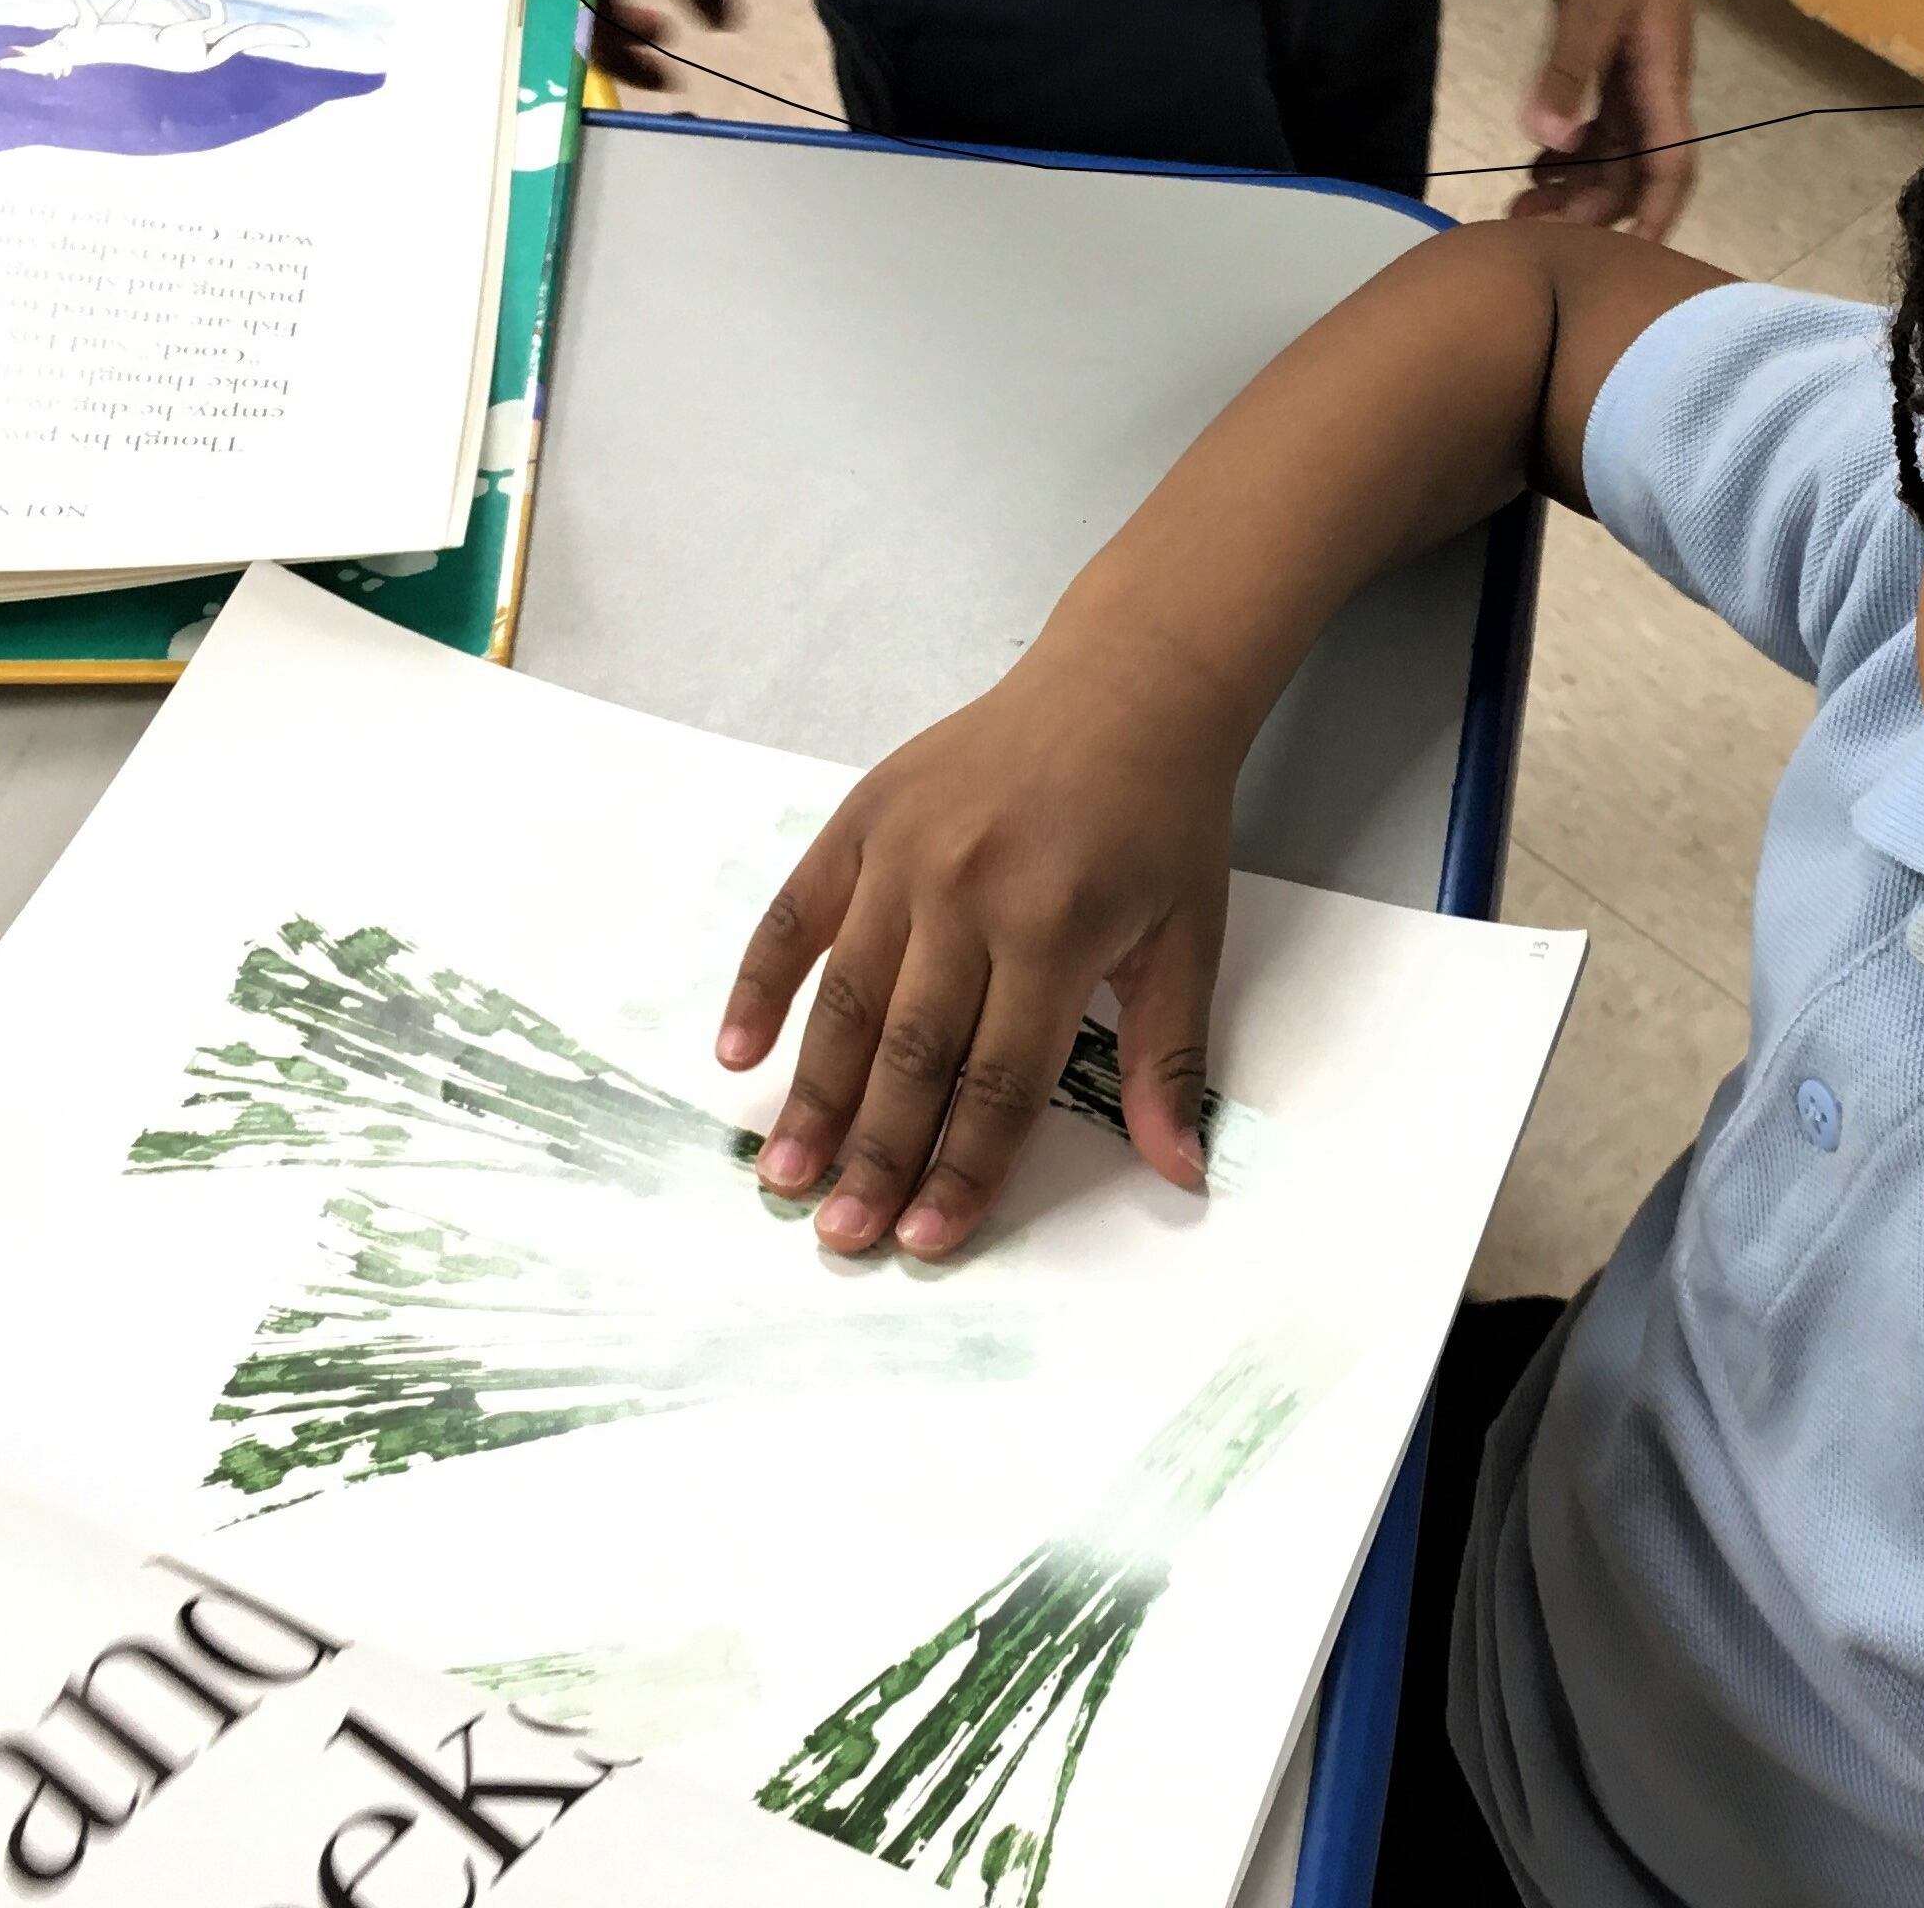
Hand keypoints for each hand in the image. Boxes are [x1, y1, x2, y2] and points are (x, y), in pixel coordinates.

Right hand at [720, 644, 1241, 1256]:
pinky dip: (758, 983)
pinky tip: (735, 1055)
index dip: (961, 1168)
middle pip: (911, 1053)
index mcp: (1054, 929)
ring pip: (846, 998)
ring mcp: (905, 852)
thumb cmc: (1162, 818)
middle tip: (838, 1235)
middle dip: (874, 1154)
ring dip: (813, 1094)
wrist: (1127, 685)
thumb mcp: (1188, 937)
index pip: (998, 1081)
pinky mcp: (863, 818)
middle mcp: (968, 893)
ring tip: (785, 1174)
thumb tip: (1181, 1169)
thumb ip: (1166, 1057)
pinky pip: (795, 914)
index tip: (925, 1238)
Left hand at [1514, 0, 1729, 242]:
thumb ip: (1566, 69)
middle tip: (1523, 230)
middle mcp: (1654, 90)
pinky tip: (1536, 155)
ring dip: (1574, 184)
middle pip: (1632, 176)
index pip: (1668, 173)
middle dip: (1587, 213)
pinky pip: (1600, 123)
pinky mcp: (1617, 57)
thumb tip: (1544, 141)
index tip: (1620, 265)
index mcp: (1659, 84)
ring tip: (1519, 204)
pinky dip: (1571, 148)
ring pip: (1613, 154)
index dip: (1650, 223)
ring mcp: (1636, 75)